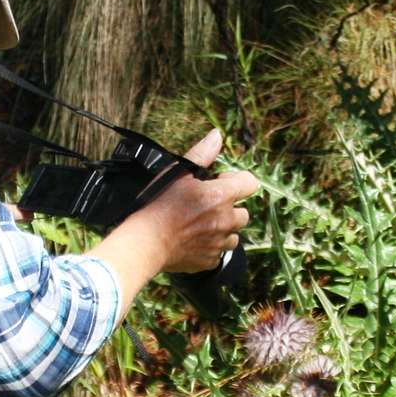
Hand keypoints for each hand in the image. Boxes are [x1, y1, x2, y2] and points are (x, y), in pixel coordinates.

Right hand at [140, 129, 260, 274]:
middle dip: (230, 208)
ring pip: (233, 236)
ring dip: (223, 230)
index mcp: (221, 196)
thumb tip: (217, 135)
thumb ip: (201, 154)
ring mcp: (219, 243)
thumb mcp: (177, 173)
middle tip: (206, 206)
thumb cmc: (158, 204)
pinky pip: (218, 253)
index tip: (218, 182)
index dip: (236, 181)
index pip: (250, 183)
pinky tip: (193, 241)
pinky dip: (211, 248)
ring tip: (200, 225)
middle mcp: (225, 220)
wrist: (145, 242)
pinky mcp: (210, 261)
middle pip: (244, 213)